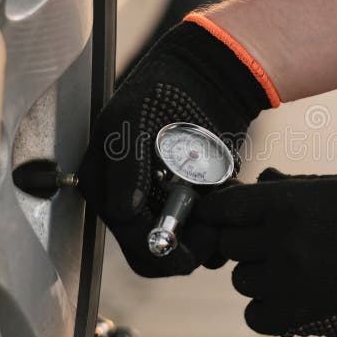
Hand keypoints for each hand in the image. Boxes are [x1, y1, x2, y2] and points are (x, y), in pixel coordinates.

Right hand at [78, 17, 276, 276]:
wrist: (205, 80)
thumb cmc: (162, 93)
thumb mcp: (134, 120)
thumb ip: (125, 165)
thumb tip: (124, 211)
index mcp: (106, 189)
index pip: (133, 240)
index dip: (165, 245)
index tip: (198, 232)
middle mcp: (130, 206)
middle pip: (155, 256)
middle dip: (187, 250)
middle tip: (215, 229)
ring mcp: (161, 208)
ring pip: (183, 251)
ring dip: (208, 237)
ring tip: (223, 200)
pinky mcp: (190, 206)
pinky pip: (205, 233)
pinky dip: (221, 222)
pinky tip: (230, 192)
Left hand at [196, 168, 336, 336]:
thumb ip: (296, 187)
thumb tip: (261, 181)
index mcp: (291, 203)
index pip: (223, 207)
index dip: (221, 210)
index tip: (228, 213)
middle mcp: (283, 241)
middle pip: (228, 243)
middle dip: (242, 239)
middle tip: (268, 238)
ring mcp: (290, 282)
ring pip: (241, 279)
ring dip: (257, 272)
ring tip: (291, 265)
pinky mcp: (303, 316)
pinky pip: (256, 315)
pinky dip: (265, 307)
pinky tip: (290, 295)